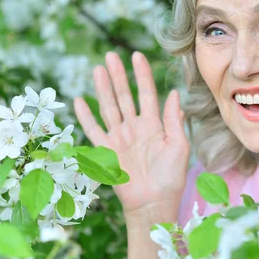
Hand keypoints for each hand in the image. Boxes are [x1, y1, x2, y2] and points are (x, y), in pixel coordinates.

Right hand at [73, 51, 189, 216]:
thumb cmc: (171, 177)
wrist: (153, 203)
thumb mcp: (179, 146)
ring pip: (109, 107)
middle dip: (118, 76)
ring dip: (103, 89)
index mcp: (153, 124)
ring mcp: (119, 138)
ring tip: (98, 69)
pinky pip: (93, 130)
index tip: (137, 55)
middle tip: (111, 56)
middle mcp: (134, 127)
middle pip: (124, 96)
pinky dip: (85, 116)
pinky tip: (79, 100)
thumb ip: (174, 120)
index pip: (147, 93)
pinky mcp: (106, 151)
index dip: (142, 75)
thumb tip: (174, 93)